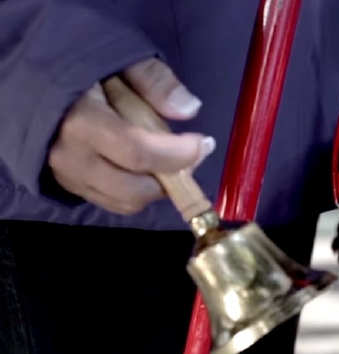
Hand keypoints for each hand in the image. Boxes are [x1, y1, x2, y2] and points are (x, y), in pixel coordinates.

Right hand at [48, 58, 214, 214]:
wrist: (25, 79)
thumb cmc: (78, 66)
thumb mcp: (118, 58)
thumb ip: (154, 82)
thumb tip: (189, 109)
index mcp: (81, 121)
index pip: (138, 153)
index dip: (177, 155)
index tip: (203, 143)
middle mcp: (70, 156)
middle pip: (133, 189)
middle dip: (170, 177)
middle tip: (188, 154)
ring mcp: (66, 175)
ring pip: (124, 201)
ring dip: (155, 187)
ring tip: (165, 158)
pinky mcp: (68, 184)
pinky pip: (111, 200)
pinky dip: (135, 190)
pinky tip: (143, 165)